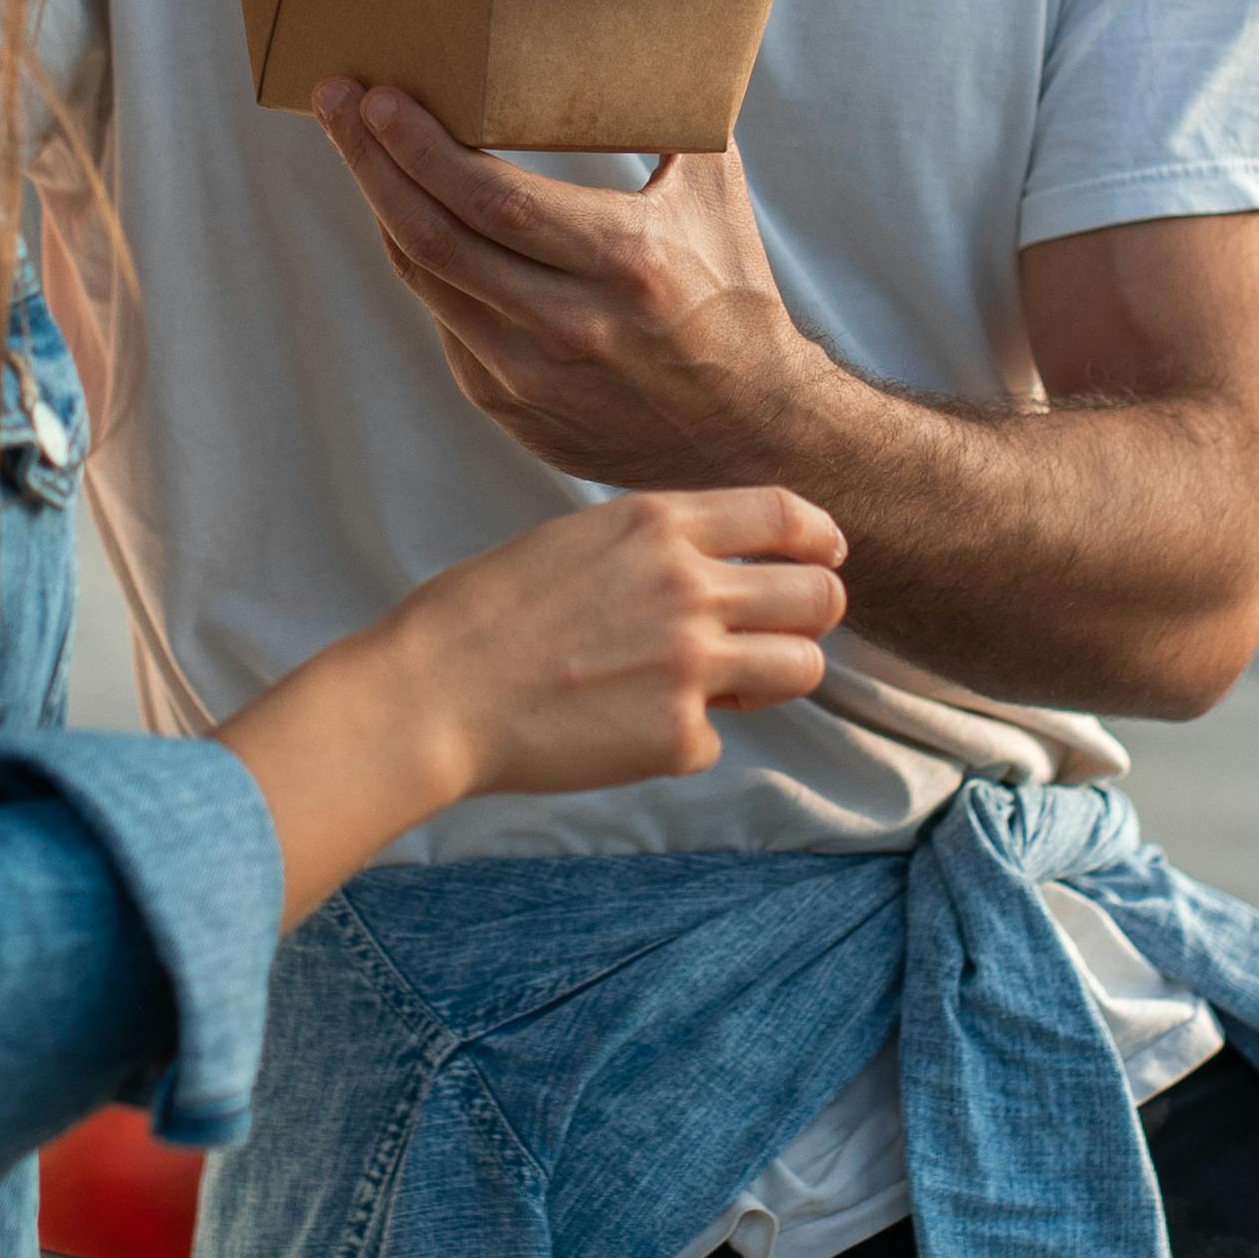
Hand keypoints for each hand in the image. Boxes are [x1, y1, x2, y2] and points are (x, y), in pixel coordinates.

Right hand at [215, 481, 842, 918]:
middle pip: (819, 596)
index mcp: (660, 526)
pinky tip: (620, 730)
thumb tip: (719, 575)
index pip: (787, 517)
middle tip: (779, 634)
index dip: (820, 539)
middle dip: (812, 616)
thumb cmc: (483, 616)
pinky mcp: (678, 737)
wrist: (432, 694)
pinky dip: (680, 740)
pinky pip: (716, 738)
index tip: (825, 556)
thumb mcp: (576, 541)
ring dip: (771, 680)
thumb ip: (656, 549)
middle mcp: (689, 588)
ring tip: (717, 688)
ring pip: (802, 669)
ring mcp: (691, 665)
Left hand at [312, 89, 818, 489]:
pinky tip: (408, 217)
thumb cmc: (734, 296)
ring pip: (427, 281)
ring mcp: (531, 377)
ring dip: (382, 208)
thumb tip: (638, 32)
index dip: (422, 149)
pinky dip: (423, 265)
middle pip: (435, 238)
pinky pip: (445, 321)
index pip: (492, 200)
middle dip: (372, 162)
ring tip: (359, 147)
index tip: (378, 96)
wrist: (750, 431)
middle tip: (336, 102)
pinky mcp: (510, 408)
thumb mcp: (715, 198)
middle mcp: (570, 326)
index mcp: (623, 263)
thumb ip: (668, 117)